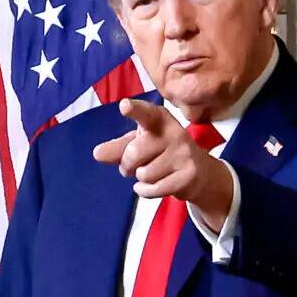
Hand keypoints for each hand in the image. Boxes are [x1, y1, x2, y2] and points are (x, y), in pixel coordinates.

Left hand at [93, 99, 233, 230]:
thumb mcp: (138, 145)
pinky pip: (154, 189)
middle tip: (136, 165)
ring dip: (142, 179)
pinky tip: (154, 185)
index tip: (124, 106)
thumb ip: (117, 148)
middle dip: (128, 165)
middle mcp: (174, 132)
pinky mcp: (188, 175)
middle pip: (133, 153)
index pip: (145, 113)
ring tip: (153, 172)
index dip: (134, 110)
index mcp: (159, 119)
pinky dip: (146, 191)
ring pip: (144, 174)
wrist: (199, 173)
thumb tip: (97, 154)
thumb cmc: (161, 153)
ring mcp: (184, 154)